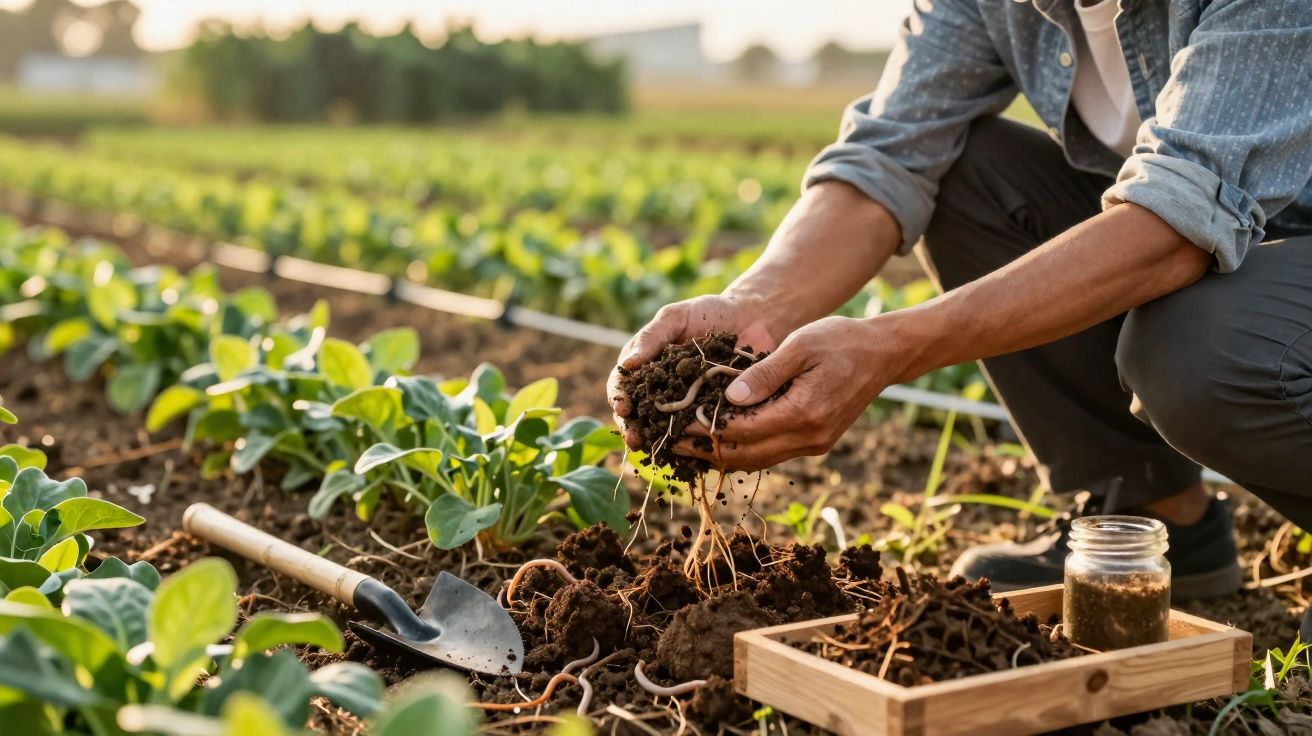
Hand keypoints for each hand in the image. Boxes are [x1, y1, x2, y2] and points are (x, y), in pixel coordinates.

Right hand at [608, 294, 782, 449]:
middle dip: (633, 428)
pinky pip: (698, 435)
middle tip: (635, 439)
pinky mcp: (710, 415)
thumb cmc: (710, 313)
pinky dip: (692, 447)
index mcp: (647, 367)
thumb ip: (652, 336)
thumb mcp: (677, 316)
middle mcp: (662, 390)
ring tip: (658, 451)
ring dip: (659, 443)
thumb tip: (627, 364)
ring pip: (665, 430)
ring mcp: (686, 406)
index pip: (623, 385)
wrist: (753, 319)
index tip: (623, 408)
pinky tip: (692, 457)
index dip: (619, 398)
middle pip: (638, 415)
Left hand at [676, 315, 908, 470]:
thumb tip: (728, 397)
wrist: (883, 354)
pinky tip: (720, 441)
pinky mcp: (816, 443)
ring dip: (721, 456)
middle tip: (670, 442)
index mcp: (804, 412)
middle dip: (706, 450)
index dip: (705, 429)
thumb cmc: (840, 340)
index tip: (676, 422)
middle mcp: (810, 437)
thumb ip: (764, 373)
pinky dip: (744, 451)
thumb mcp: (800, 345)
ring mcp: (815, 444)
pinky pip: (771, 453)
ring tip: (687, 447)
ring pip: (757, 461)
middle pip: (746, 455)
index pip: (742, 430)